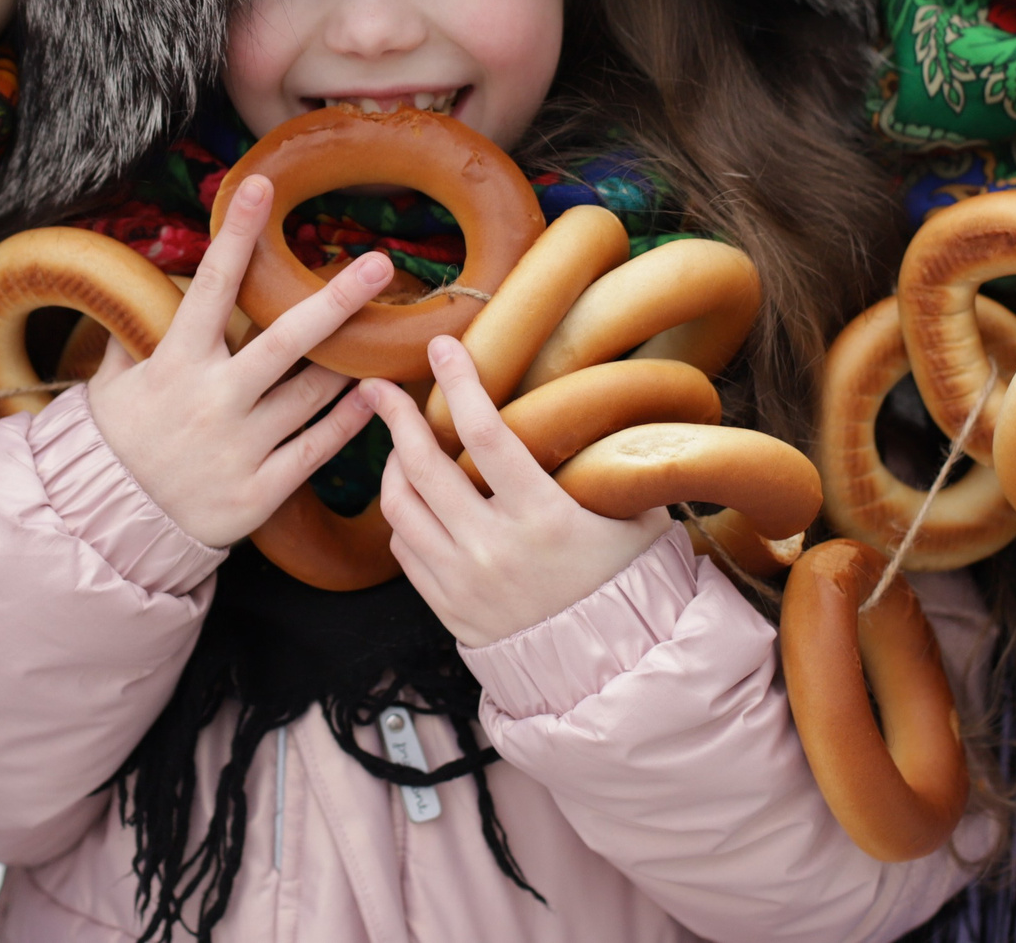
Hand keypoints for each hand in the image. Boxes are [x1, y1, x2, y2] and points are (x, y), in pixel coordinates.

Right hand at [84, 173, 390, 547]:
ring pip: (313, 393)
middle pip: (286, 340)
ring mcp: (240, 447)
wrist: (110, 524)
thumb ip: (137, 332)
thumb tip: (153, 280)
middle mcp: (213, 400)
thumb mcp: (113, 380)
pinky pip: (317, 447)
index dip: (237, 234)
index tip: (258, 185)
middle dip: (336, 298)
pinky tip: (375, 393)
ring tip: (386, 329)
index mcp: (175, 363)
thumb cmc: (116, 440)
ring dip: (350, 361)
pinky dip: (349, 419)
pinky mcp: (261, 489)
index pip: (211, 285)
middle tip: (381, 263)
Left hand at [365, 336, 667, 648]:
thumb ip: (609, 466)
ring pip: (400, 508)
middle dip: (396, 417)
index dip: (460, 384)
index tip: (444, 347)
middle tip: (381, 387)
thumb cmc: (628, 582)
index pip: (488, 434)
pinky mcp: (447, 607)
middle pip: (424, 467)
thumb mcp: (634, 517)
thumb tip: (603, 408)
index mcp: (543, 517)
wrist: (612, 667)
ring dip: (391, 466)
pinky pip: (404, 549)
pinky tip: (412, 498)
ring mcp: (465, 581)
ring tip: (396, 443)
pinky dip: (401, 516)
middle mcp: (495, 548)